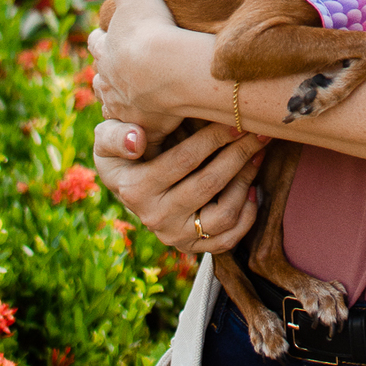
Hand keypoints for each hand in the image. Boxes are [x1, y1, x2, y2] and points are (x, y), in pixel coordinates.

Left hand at [88, 0, 193, 146]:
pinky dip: (142, 123)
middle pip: (101, 77)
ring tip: (132, 96)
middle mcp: (108, 80)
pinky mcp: (143, 124)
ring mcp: (123, 105)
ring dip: (120, 98)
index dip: (102, 38)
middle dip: (107, 72)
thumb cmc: (150, 27)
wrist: (165, 68)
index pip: (97, 42)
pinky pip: (139, 127)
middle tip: (119, 69)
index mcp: (105, 49)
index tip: (105, 36)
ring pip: (113, 103)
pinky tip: (152, 122)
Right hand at [93, 116, 266, 256]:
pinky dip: (247, 215)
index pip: (184, 160)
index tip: (236, 118)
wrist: (125, 184)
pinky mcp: (191, 247)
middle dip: (238, 154)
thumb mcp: (107, 139)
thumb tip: (136, 141)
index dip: (214, 137)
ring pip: (223, 215)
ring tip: (256, 154)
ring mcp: (174, 236)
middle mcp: (155, 217)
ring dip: (246, 181)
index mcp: (135, 189)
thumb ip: (116, 136)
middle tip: (258, 131)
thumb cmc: (122, 151)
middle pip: (208, 185)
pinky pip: (228, 240)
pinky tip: (252, 187)